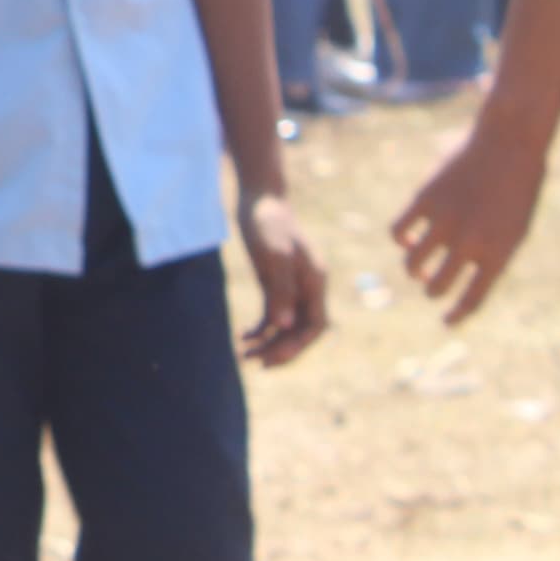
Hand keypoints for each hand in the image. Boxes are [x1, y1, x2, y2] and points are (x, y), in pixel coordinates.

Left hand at [236, 190, 328, 364]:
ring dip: (269, 342)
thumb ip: (281, 290)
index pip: (315, 326)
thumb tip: (284, 326)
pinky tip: (244, 336)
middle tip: (255, 362)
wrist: (259, 198)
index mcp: (315, 282)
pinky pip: (273, 313)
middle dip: (281, 349)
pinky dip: (261, 327)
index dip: (297, 346)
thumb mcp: (274, 255)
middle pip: (301, 330)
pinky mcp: (275, 282)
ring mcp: (292, 286)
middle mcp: (307, 287)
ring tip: (244, 354)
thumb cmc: (267, 222)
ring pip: (286, 325)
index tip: (273, 358)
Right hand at [391, 117, 550, 324]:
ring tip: (418, 266)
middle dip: (432, 290)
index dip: (456, 315)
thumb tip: (455, 277)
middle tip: (431, 286)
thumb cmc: (518, 189)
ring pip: (413, 262)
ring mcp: (445, 221)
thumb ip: (489, 256)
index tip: (446, 322)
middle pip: (437, 285)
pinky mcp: (425, 199)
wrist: (509, 144)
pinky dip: (402, 239)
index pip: (471, 299)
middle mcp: (469, 243)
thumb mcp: (514, 229)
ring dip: (414, 270)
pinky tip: (411, 237)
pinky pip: (400, 231)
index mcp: (498, 254)